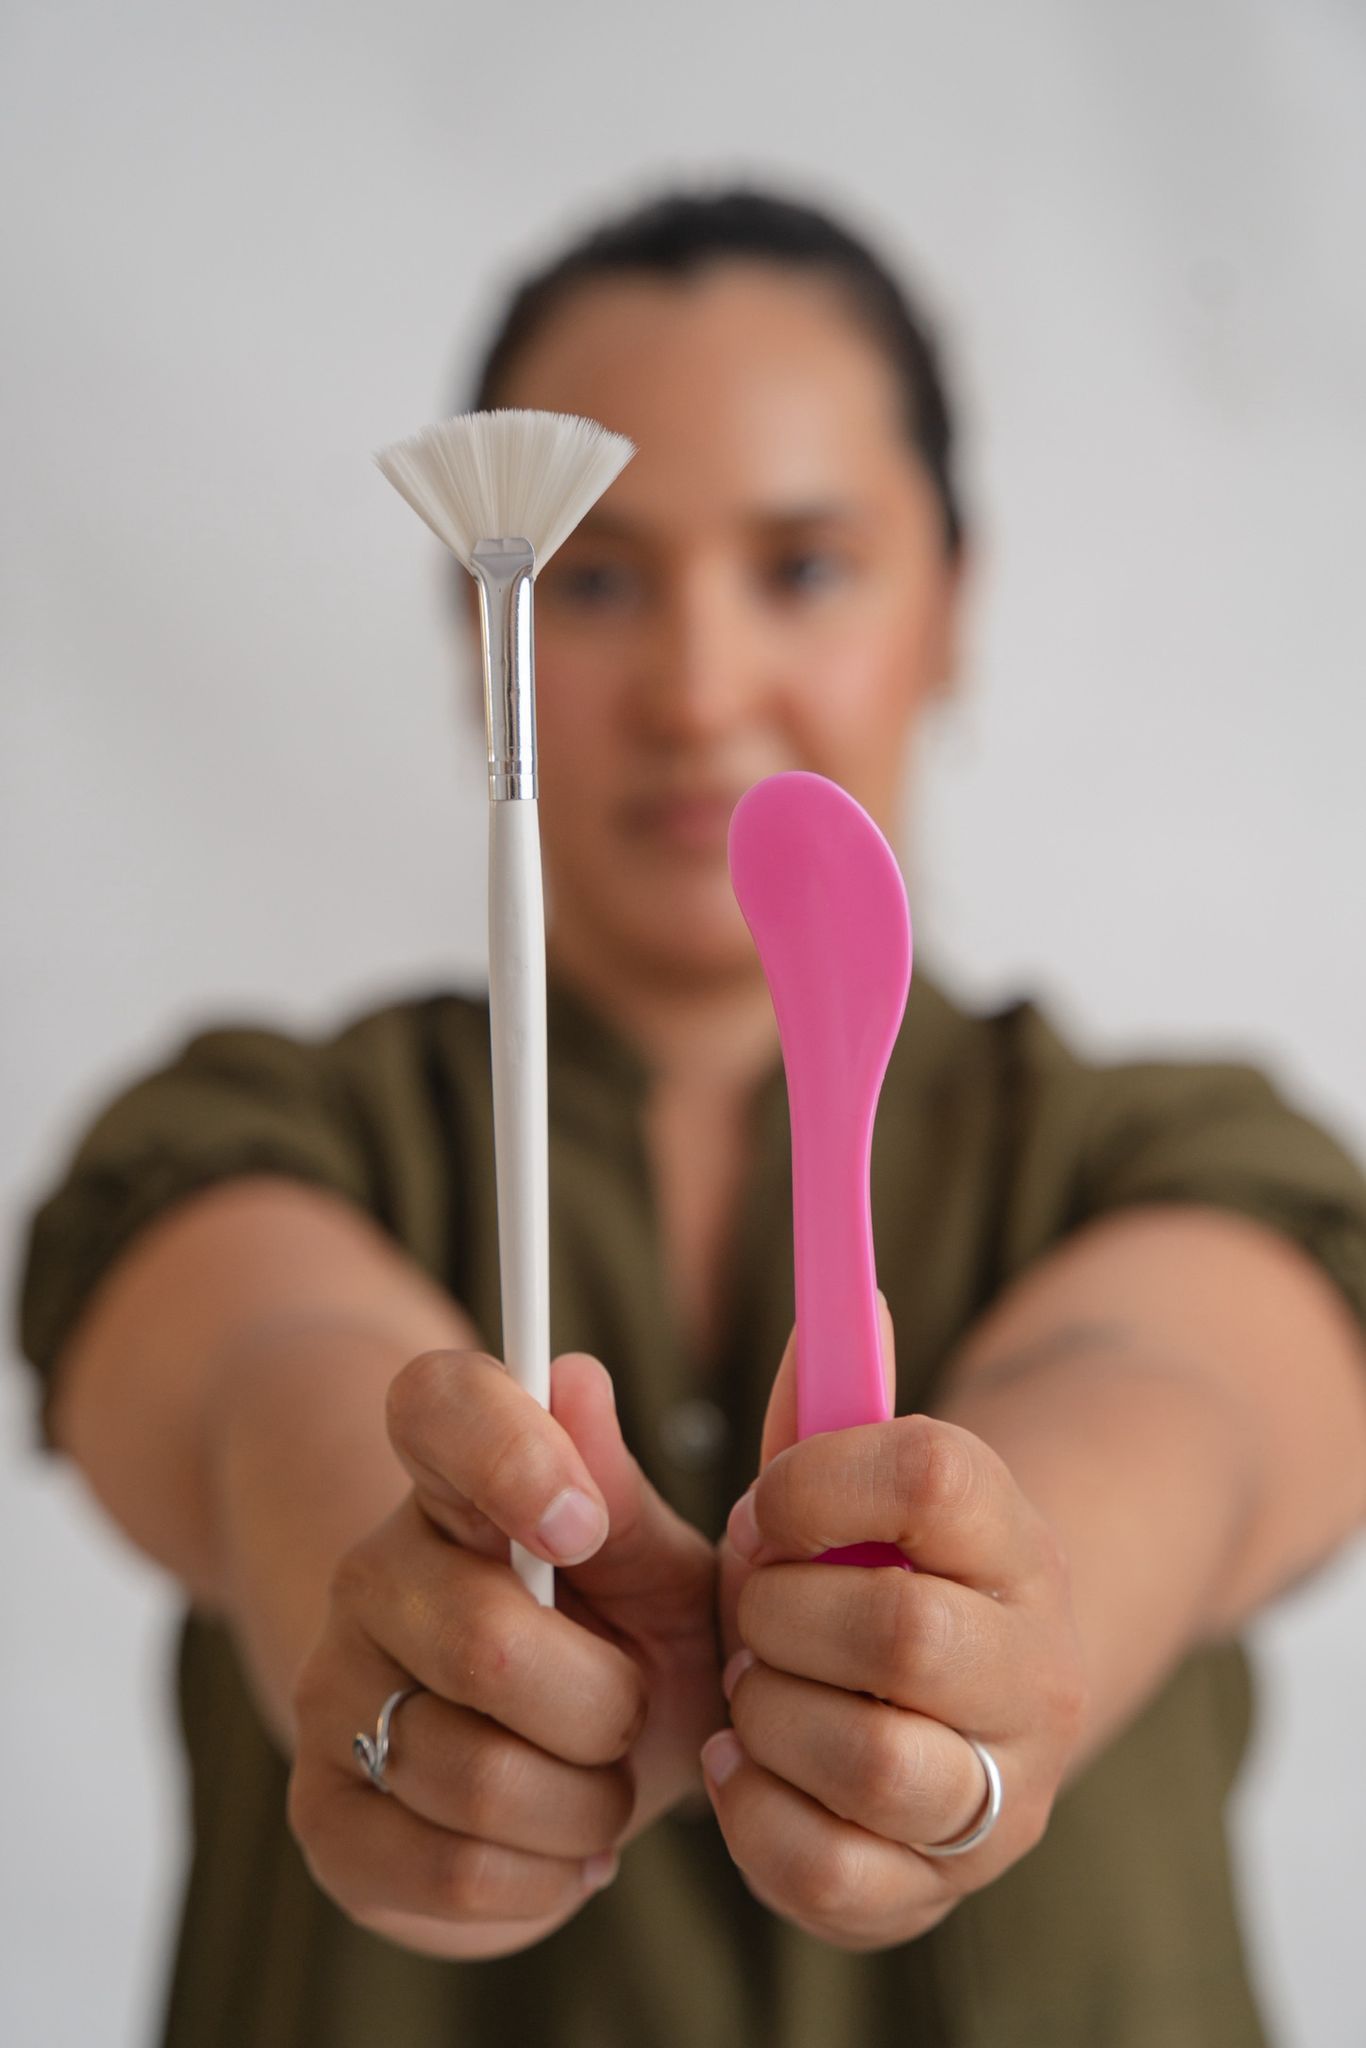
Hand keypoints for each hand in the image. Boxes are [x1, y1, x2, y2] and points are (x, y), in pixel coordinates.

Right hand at [288, 1347, 723, 1959]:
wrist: (568, 1758)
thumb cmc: (626, 1638)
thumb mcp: (657, 1566)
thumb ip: (620, 1490)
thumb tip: (575, 1380)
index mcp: (456, 1480)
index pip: (436, 1405)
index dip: (508, 1456)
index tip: (582, 1528)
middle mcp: (373, 1572)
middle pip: (487, 1645)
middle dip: (607, 1706)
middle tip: (627, 1712)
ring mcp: (332, 1693)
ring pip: (474, 1774)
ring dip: (583, 1805)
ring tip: (595, 1785)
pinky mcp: (325, 1820)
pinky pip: (447, 1872)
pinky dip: (540, 1880)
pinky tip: (555, 1847)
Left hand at [705, 1296, 1087, 1950]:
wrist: (968, 1703)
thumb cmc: (878, 1569)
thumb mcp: (855, 1479)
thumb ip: (827, 1398)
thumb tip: (842, 1297)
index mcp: (1014, 1536)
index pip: (930, 1476)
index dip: (815, 1482)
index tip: (766, 1504)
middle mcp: (1035, 1667)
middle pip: (899, 1632)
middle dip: (779, 1614)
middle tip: (750, 1609)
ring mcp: (1001, 1789)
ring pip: (871, 1760)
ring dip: (769, 1714)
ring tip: (754, 1689)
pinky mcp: (941, 1887)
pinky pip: (835, 1872)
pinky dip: (755, 1815)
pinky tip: (743, 1764)